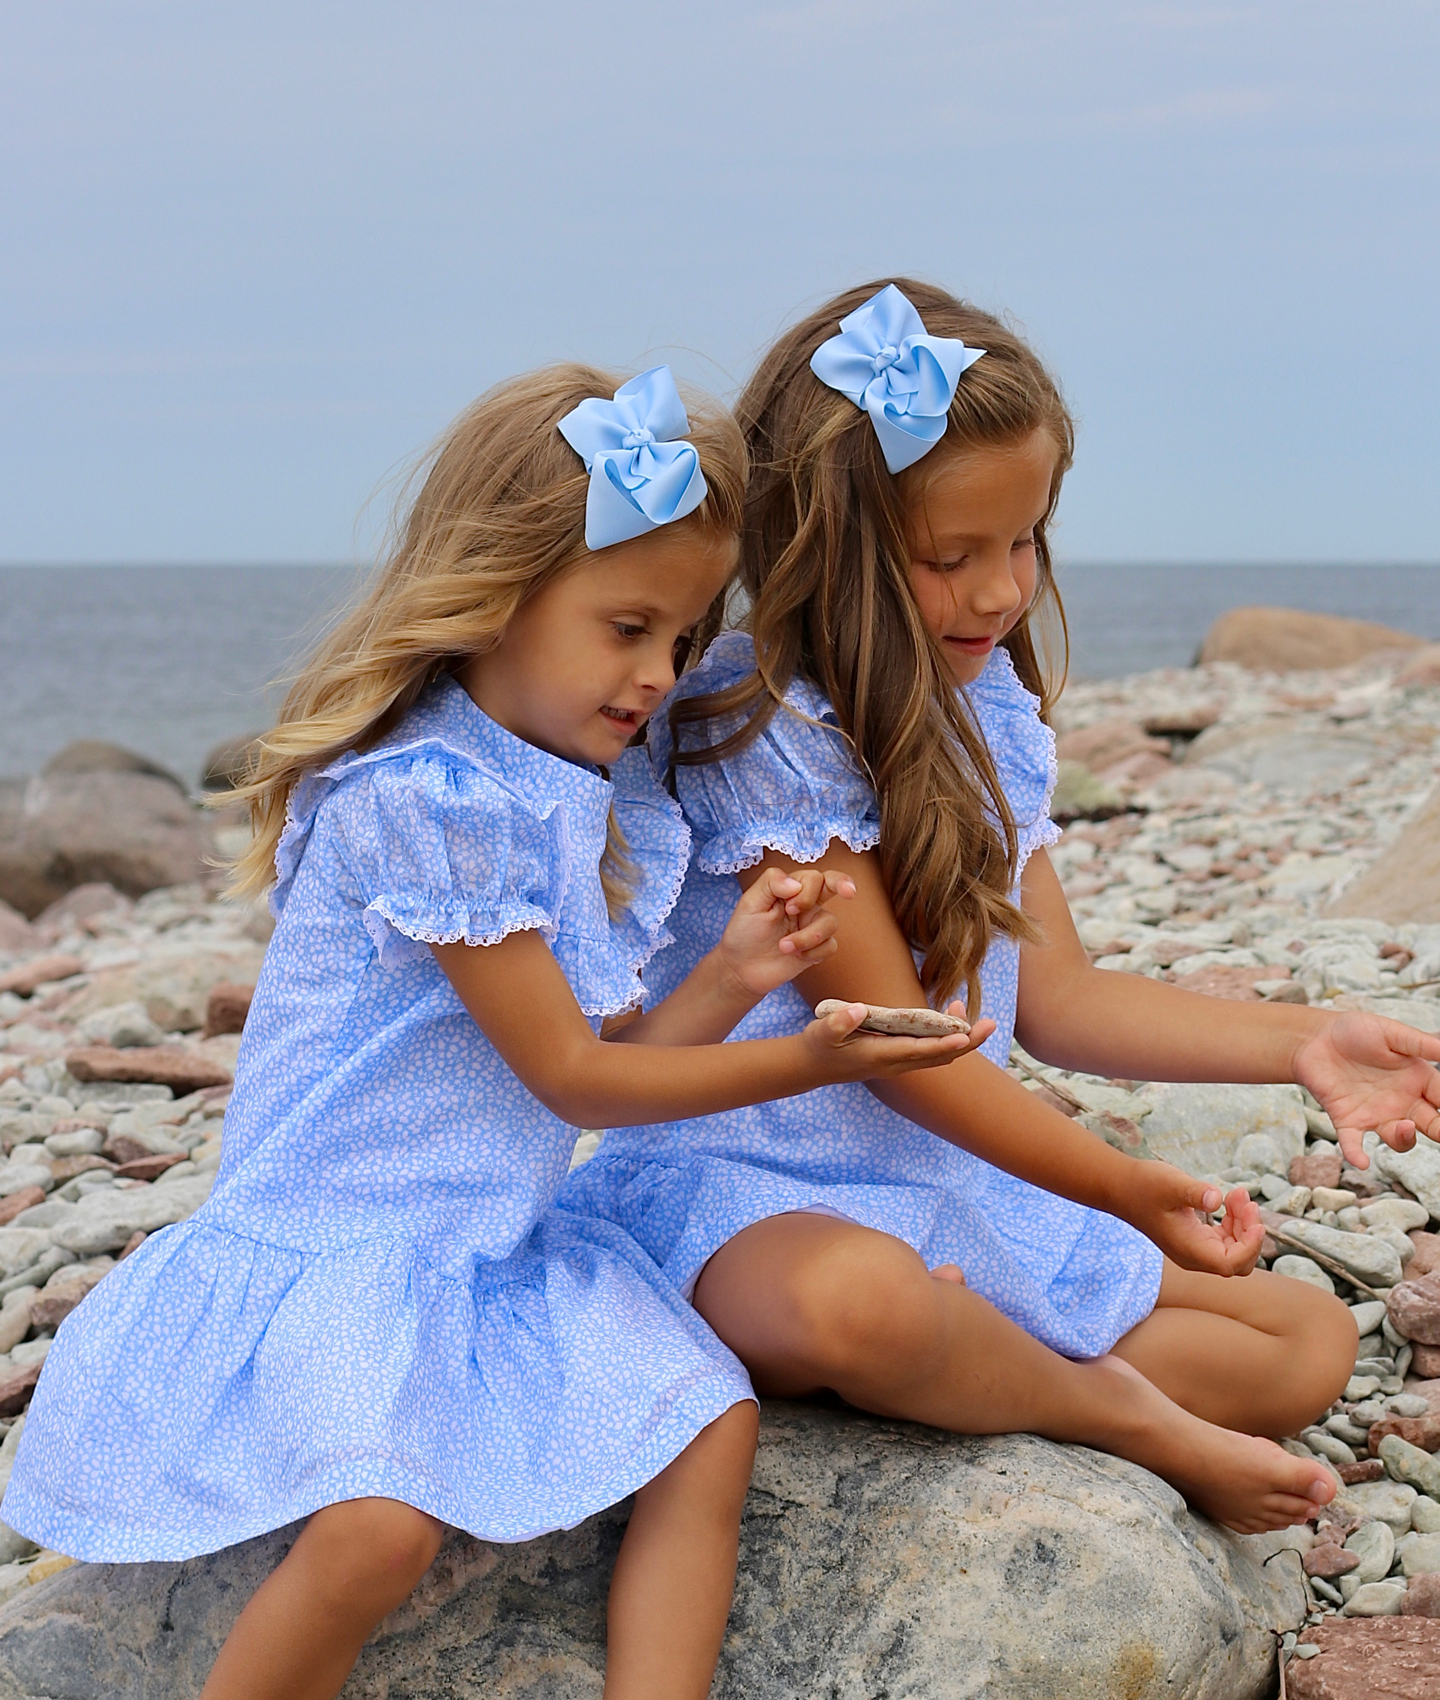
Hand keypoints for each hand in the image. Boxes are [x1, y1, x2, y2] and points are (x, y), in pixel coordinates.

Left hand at [716, 866, 856, 1000]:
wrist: (741, 968)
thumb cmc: (744, 932)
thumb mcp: (750, 902)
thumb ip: (771, 883)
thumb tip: (796, 884)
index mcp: (790, 890)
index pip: (813, 878)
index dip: (807, 891)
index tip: (789, 908)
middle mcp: (805, 905)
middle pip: (833, 885)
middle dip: (843, 884)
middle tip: (848, 892)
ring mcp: (812, 927)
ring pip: (831, 922)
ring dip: (809, 936)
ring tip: (784, 946)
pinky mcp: (816, 949)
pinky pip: (831, 945)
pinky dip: (814, 952)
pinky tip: (796, 956)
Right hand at [800, 999, 991, 1083]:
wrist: (814, 1066)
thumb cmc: (819, 1045)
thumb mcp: (822, 1032)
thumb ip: (839, 1023)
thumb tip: (858, 1010)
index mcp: (880, 1056)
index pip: (919, 1052)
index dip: (944, 1045)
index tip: (965, 1037)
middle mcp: (896, 1063)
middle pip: (941, 1058)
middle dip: (967, 1043)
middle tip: (990, 1023)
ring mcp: (900, 1062)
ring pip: (939, 1055)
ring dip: (959, 1038)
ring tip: (964, 1008)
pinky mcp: (900, 1056)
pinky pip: (931, 1050)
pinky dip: (946, 1036)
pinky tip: (949, 1016)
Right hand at [1121, 1163, 1264, 1276]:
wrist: (1122, 1187)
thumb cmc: (1144, 1185)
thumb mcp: (1172, 1184)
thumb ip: (1194, 1192)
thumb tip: (1215, 1198)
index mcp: (1189, 1251)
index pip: (1230, 1263)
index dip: (1250, 1246)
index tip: (1257, 1221)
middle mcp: (1193, 1256)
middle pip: (1237, 1262)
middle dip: (1249, 1234)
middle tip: (1246, 1201)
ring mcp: (1194, 1249)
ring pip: (1234, 1250)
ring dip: (1243, 1225)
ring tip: (1237, 1194)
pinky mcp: (1194, 1239)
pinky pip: (1224, 1240)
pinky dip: (1233, 1223)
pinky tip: (1228, 1201)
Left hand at [1292, 1012, 1439, 1167]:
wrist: (1315, 1038)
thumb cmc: (1356, 1031)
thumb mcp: (1391, 1033)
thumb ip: (1420, 1044)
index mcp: (1418, 1080)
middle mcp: (1402, 1102)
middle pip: (1432, 1126)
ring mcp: (1376, 1114)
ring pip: (1399, 1140)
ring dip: (1404, 1139)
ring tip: (1404, 1127)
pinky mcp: (1348, 1120)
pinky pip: (1355, 1144)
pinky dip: (1357, 1154)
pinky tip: (1361, 1161)